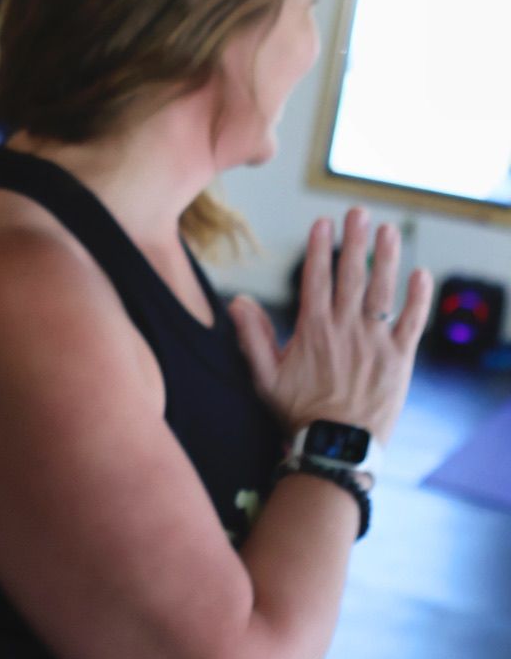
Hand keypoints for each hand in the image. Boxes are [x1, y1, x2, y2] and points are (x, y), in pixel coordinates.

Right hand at [229, 208, 432, 445]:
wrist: (336, 445)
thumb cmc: (298, 414)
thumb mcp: (264, 377)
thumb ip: (251, 337)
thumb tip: (237, 301)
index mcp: (313, 331)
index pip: (317, 279)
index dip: (320, 248)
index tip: (323, 223)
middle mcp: (346, 330)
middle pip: (352, 276)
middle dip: (355, 241)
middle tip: (359, 213)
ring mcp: (375, 342)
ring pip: (383, 292)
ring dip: (387, 258)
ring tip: (387, 231)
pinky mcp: (399, 358)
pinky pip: (412, 322)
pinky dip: (418, 298)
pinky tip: (420, 275)